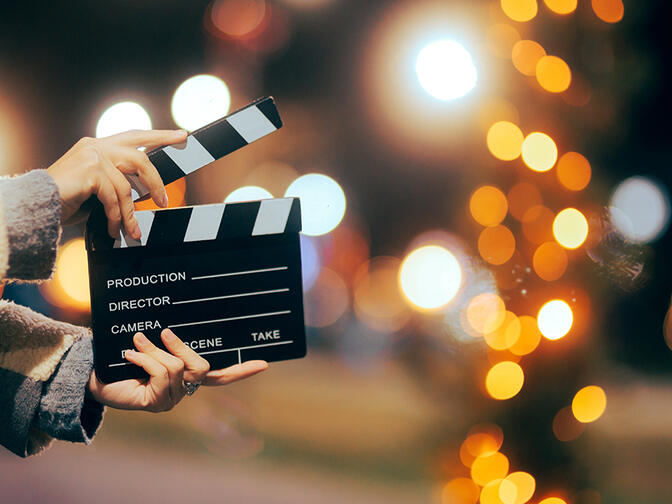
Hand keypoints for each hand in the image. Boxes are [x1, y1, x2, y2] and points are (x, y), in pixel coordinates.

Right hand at [47, 129, 187, 238]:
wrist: (37, 206)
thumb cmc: (67, 200)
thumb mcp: (98, 187)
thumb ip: (118, 180)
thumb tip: (147, 191)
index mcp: (98, 145)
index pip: (135, 135)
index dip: (159, 135)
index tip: (180, 135)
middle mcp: (96, 145)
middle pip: (140, 159)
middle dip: (156, 182)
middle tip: (164, 201)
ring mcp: (93, 156)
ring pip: (127, 186)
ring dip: (130, 213)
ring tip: (131, 230)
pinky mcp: (90, 171)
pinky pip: (114, 198)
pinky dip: (117, 217)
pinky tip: (115, 229)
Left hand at [87, 329, 268, 411]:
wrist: (91, 375)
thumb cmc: (120, 356)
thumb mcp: (150, 342)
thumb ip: (166, 338)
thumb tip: (175, 322)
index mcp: (186, 375)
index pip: (220, 374)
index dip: (242, 369)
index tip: (264, 363)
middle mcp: (182, 390)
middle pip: (201, 367)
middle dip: (182, 347)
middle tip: (164, 333)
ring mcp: (169, 400)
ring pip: (176, 367)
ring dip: (154, 351)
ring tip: (135, 343)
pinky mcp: (154, 403)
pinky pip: (159, 373)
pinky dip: (143, 358)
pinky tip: (129, 355)